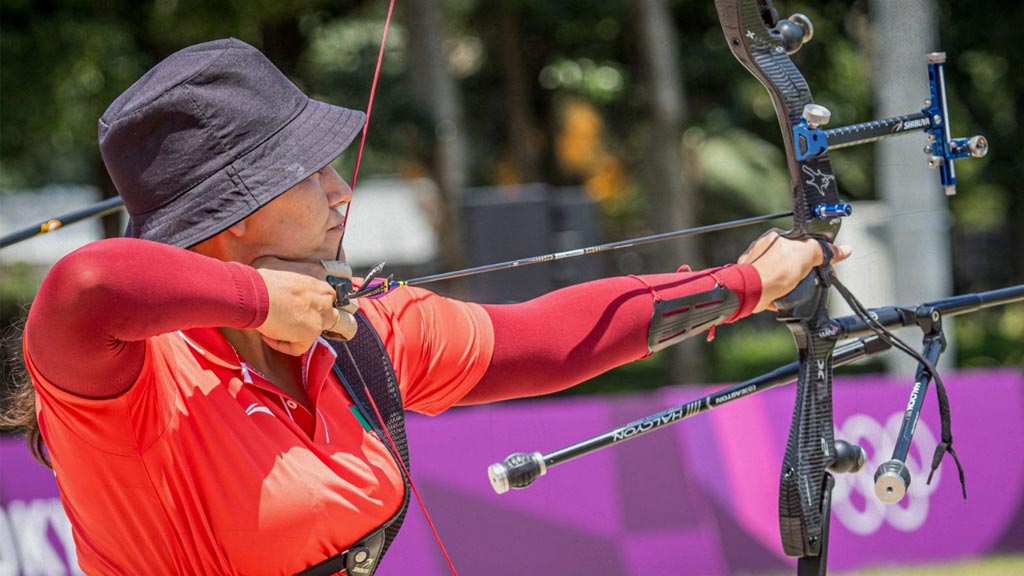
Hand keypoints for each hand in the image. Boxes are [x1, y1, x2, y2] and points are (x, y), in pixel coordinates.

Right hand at [252, 257, 357, 353]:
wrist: (257, 293)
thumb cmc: (260, 284)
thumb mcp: (281, 281)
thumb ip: (289, 291)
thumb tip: (278, 297)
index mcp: (314, 285)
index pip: (326, 296)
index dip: (313, 305)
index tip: (297, 309)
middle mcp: (322, 299)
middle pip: (331, 315)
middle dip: (314, 320)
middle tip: (292, 323)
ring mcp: (320, 316)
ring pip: (317, 331)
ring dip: (299, 335)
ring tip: (278, 331)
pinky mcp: (312, 331)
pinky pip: (299, 347)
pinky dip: (282, 345)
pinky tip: (268, 337)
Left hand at [737, 229, 851, 312]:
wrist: (752, 290)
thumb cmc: (774, 269)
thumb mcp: (807, 254)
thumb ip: (825, 250)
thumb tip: (844, 250)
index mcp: (776, 236)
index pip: (801, 241)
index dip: (814, 252)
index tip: (823, 263)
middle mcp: (764, 248)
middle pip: (792, 258)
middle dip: (803, 269)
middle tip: (811, 278)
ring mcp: (758, 265)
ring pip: (783, 273)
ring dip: (792, 282)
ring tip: (797, 288)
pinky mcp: (754, 281)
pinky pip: (773, 286)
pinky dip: (780, 292)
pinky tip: (785, 295)